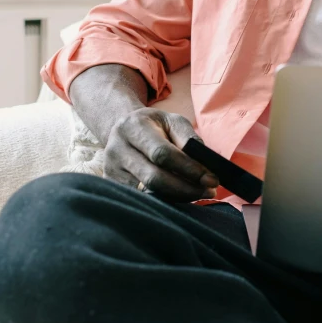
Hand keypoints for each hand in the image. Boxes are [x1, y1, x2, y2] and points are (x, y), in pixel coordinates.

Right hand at [103, 107, 218, 201]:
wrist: (123, 129)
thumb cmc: (154, 126)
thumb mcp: (172, 121)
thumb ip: (188, 138)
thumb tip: (204, 165)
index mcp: (133, 127)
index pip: (162, 153)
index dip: (188, 169)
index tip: (211, 179)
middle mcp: (117, 149)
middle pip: (153, 178)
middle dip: (185, 188)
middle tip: (209, 191)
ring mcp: (110, 169)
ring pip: (147, 193)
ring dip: (177, 197)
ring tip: (197, 194)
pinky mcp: (111, 185)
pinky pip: (141, 199)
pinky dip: (163, 201)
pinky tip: (178, 197)